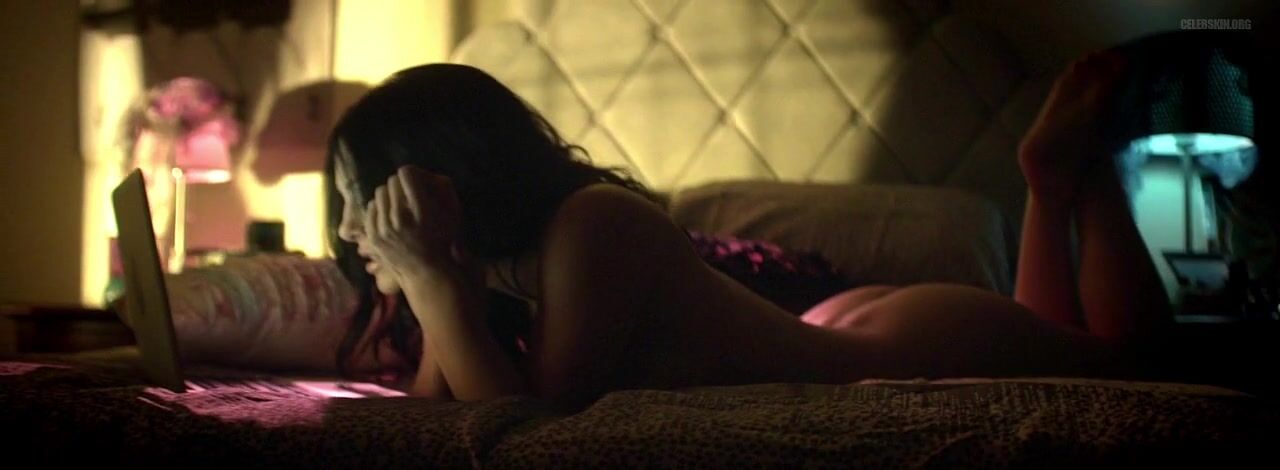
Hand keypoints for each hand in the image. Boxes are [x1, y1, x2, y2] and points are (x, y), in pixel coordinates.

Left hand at [363, 166, 465, 281]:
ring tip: (398, 205)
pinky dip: (381, 208)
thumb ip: (443, 187)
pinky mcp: (373, 236)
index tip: (414, 180)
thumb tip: (425, 172)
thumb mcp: (453, 213)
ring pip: (380, 192)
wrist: (426, 272)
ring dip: (390, 195)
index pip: (406, 174)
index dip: (411, 173)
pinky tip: (389, 216)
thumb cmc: (443, 239)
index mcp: (422, 211)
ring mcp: (385, 229)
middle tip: (407, 193)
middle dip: (400, 184)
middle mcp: (401, 219)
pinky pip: (371, 207)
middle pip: (392, 182)